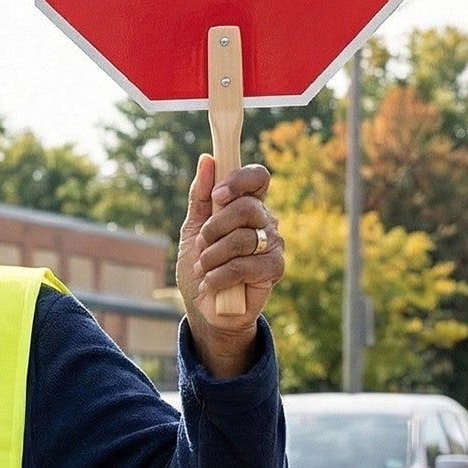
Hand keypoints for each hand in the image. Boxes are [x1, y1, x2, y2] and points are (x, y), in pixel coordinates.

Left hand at [177, 155, 284, 377]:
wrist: (204, 308)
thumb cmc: (201, 267)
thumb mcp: (193, 230)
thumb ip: (200, 198)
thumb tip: (207, 160)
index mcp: (248, 206)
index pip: (258, 177)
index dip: (239, 180)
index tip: (218, 195)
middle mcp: (265, 221)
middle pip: (246, 207)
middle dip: (214, 228)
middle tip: (202, 245)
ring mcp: (273, 244)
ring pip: (241, 238)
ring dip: (211, 256)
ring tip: (204, 268)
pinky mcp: (274, 269)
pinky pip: (244, 265)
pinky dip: (218, 276)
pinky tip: (211, 284)